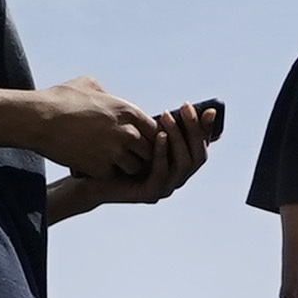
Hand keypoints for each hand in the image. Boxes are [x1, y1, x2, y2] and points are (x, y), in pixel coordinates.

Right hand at [19, 76, 162, 181]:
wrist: (38, 119)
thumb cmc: (59, 98)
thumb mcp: (88, 84)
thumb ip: (106, 93)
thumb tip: (107, 95)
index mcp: (128, 111)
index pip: (156, 130)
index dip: (147, 135)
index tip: (137, 138)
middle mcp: (127, 132)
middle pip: (149, 151)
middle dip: (139, 153)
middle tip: (124, 154)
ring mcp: (115, 152)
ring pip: (134, 168)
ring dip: (123, 166)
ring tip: (108, 161)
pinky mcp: (100, 169)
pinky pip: (112, 177)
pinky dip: (103, 174)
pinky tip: (90, 166)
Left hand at [91, 102, 219, 208]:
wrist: (91, 174)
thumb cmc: (117, 149)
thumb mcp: (144, 132)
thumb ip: (164, 124)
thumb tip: (184, 103)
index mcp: (178, 164)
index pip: (201, 148)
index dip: (206, 130)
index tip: (207, 109)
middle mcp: (176, 178)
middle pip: (198, 156)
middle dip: (194, 130)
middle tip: (185, 107)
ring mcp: (165, 188)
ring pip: (183, 164)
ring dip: (178, 138)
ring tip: (168, 117)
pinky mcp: (150, 194)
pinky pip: (162, 173)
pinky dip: (163, 153)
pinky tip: (159, 135)